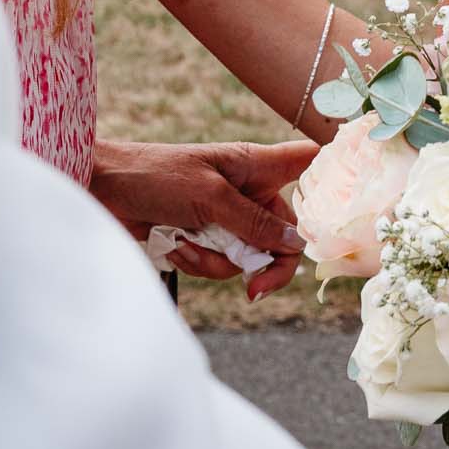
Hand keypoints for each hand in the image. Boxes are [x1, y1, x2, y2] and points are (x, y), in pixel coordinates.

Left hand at [89, 138, 316, 298]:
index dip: (333, 175)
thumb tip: (295, 244)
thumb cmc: (154, 176)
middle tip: (257, 286)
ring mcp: (225, 217)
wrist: (101, 192)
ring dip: (219, 261)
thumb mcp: (209, 198)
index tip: (348, 203)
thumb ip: (254, 223)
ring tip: (188, 244)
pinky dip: (198, 262)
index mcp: (255, 166)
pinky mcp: (202, 238)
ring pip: (250, 256)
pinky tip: (175, 248)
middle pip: (284, 232)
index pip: (307, 161)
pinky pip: (219, 264)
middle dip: (269, 262)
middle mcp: (247, 192)